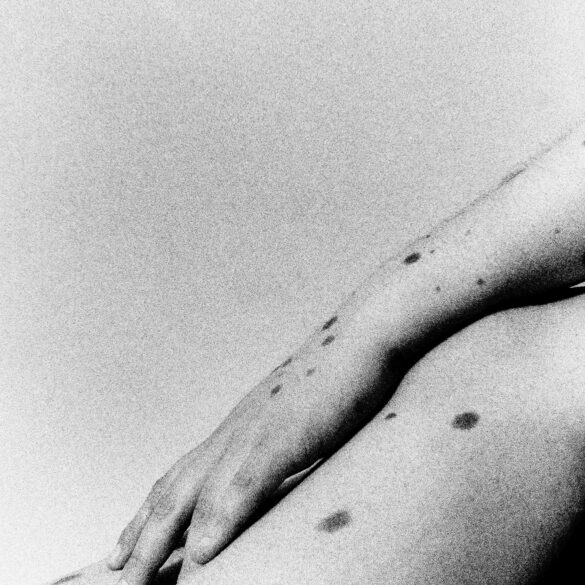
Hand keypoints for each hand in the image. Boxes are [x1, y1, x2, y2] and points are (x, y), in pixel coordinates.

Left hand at [107, 302, 404, 584]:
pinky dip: (221, 518)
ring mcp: (257, 430)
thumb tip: (278, 464)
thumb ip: (281, 442)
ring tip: (136, 580)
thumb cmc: (337, 374)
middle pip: (174, 490)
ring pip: (197, 493)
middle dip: (141, 535)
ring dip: (162, 539)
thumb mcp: (301, 415)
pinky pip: (246, 481)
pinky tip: (202, 553)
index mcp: (239, 427)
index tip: (124, 547)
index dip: (149, 513)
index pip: (181, 475)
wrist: (362, 334)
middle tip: (113, 573)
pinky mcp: (286, 433)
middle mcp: (236, 430)